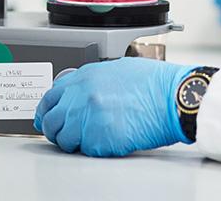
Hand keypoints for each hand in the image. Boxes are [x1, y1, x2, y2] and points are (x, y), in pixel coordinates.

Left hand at [34, 57, 194, 156]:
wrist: (174, 98)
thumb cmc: (155, 84)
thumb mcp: (118, 69)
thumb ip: (93, 80)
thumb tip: (79, 93)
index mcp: (86, 76)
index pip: (50, 96)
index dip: (47, 111)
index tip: (47, 118)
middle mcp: (82, 95)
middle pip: (52, 120)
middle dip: (57, 130)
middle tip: (67, 134)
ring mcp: (88, 118)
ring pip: (65, 139)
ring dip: (75, 142)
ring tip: (93, 138)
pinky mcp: (99, 139)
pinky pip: (86, 150)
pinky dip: (95, 149)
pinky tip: (109, 139)